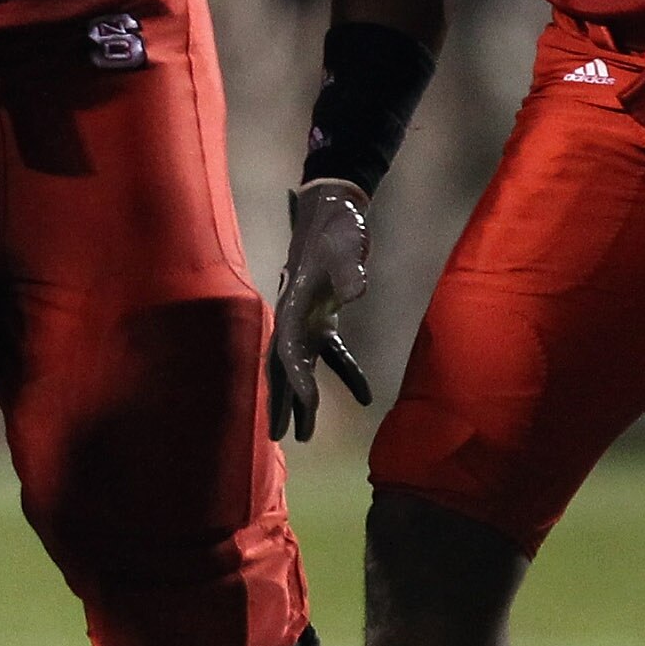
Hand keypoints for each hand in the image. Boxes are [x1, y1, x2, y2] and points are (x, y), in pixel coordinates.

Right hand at [269, 179, 377, 439]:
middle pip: (282, 368)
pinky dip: (345, 374)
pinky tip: (363, 396)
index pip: (289, 353)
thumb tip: (356, 292)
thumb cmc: (336, 227)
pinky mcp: (325, 316)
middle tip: (280, 437)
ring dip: (302, 397)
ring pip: (301, 366)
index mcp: (293, 304)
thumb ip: (349, 270)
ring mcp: (308, 318)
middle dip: (281, 401)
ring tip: (304, 433)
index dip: (297, 382)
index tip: (308, 408)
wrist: (334, 208)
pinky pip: (332, 353)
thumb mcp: (345, 246)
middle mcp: (294, 316)